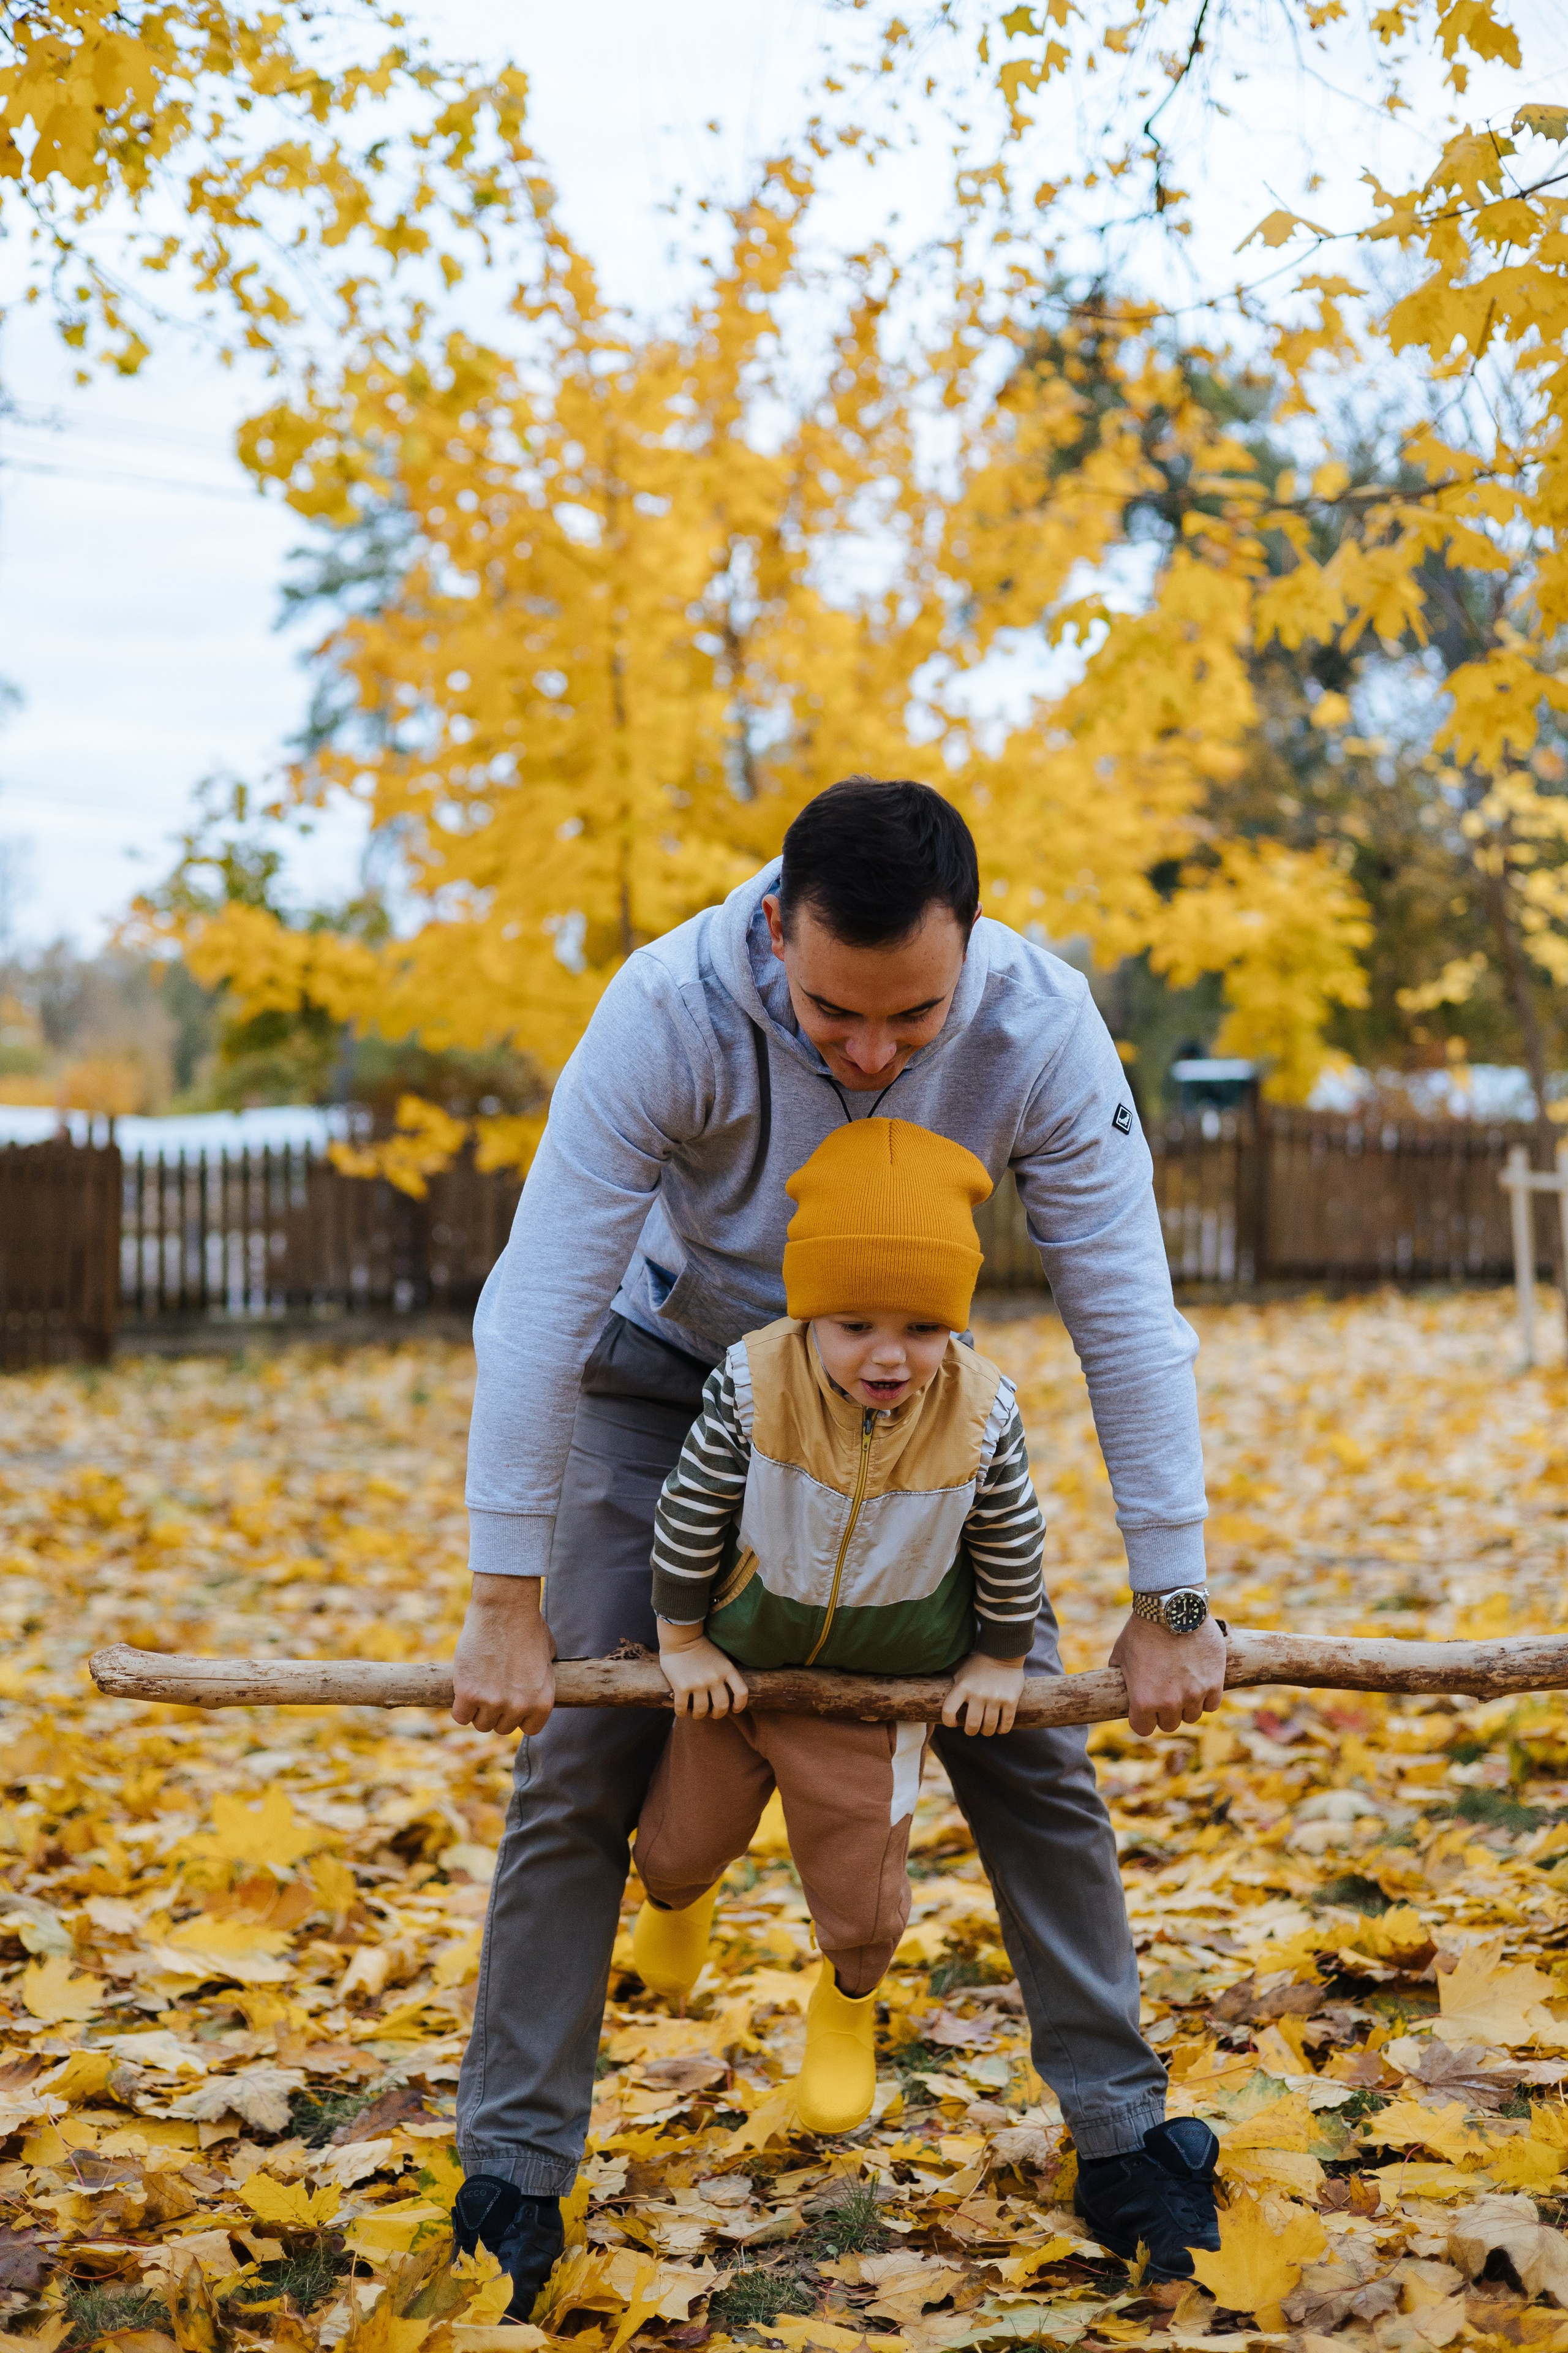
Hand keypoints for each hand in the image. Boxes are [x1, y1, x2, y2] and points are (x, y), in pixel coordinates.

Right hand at [451, 1574, 556, 1735]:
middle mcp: (520, 1706)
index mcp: (542, 1701)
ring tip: (479, 1685)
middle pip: (502, 1728)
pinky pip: (460, 1716)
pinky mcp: (469, 1694)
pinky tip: (463, 1689)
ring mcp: (494, 1702)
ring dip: (477, 1709)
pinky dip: (460, 1706)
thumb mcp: (548, 1655)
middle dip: (497, 1711)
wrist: (504, 1608)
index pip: (529, 1728)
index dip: (519, 1716)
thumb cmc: (527, 1624)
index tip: (511, 1702)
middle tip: (492, 1688)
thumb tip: (537, 1684)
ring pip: (480, 1724)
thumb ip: (542, 1678)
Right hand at [657, 1622, 749, 1717]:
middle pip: (722, 1706)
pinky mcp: (681, 1686)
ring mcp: (698, 1683)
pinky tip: (681, 1711)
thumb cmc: (701, 1648)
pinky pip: (682, 1708)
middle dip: (717, 1714)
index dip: (740, 1704)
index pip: (741, 1692)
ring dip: (698, 1715)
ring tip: (695, 1713)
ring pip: (702, 1710)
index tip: (734, 1709)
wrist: (681, 1636)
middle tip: (711, 1713)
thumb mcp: (721, 1658)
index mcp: (727, 1669)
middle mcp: (714, 1677)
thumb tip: (727, 1695)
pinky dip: (682, 1712)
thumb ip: (725, 1674)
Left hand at [941, 1650, 1024, 1736]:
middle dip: (971, 1731)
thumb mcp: (960, 1669)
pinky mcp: (1010, 1700)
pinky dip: (1003, 1729)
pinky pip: (1007, 1722)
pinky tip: (1000, 1729)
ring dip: (987, 1731)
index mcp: (962, 1686)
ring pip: (990, 1726)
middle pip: (972, 1725)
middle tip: (972, 1729)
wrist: (1003, 1653)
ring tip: (986, 1729)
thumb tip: (929, 1678)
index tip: (953, 1723)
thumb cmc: (977, 1663)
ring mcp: (995, 1697)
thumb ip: (949, 1679)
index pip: (948, 1711)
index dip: (948, 1721)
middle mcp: (978, 1694)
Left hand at [1109, 1611, 1226, 1736]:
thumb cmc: (1141, 1630)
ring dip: (1186, 1705)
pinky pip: (1211, 1704)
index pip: (1143, 1729)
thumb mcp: (1120, 1655)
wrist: (1171, 1608)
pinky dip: (1206, 1696)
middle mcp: (1170, 1703)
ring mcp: (1194, 1694)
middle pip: (1169, 1725)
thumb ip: (1121, 1678)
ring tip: (1182, 1684)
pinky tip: (1199, 1681)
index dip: (1141, 1719)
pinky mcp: (1214, 1683)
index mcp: (1143, 1700)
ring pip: (1192, 1716)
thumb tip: (1119, 1688)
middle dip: (1164, 1712)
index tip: (1143, 1709)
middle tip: (1164, 1693)